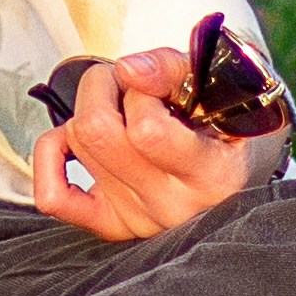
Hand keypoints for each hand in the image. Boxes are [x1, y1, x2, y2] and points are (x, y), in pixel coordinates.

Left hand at [28, 46, 280, 244]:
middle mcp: (175, 207)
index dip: (144, 88)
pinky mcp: (112, 225)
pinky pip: (54, 196)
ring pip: (78, 144)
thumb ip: (176, 70)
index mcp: (214, 177)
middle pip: (97, 131)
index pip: (147, 129)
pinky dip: (52, 155)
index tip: (163, 80)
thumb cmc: (238, 120)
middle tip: (132, 82)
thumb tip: (127, 70)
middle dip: (106, 85)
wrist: (244, 166)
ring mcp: (140, 220)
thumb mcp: (226, 85)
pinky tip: (74, 140)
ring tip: (123, 108)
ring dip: (88, 110)